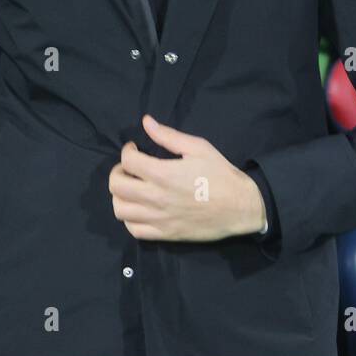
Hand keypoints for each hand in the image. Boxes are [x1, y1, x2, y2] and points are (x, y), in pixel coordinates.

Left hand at [108, 115, 265, 241]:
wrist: (239, 206)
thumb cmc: (220, 174)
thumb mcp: (198, 147)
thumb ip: (169, 136)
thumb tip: (146, 122)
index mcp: (163, 174)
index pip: (128, 161)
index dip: (127, 151)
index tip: (134, 148)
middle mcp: (156, 197)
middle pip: (116, 186)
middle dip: (118, 172)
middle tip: (130, 168)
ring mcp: (158, 218)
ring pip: (120, 210)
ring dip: (120, 196)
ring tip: (132, 188)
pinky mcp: (164, 234)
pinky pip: (134, 230)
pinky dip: (129, 219)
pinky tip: (138, 209)